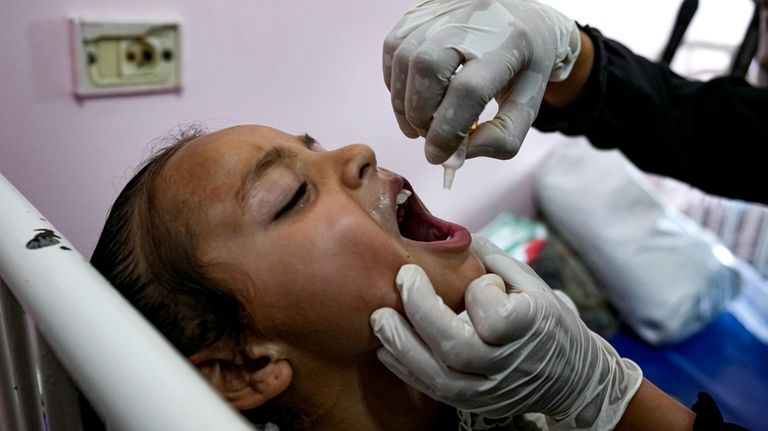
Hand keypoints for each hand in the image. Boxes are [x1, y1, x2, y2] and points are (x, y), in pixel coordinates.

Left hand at [370, 235, 642, 428]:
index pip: (495, 315)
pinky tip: (386, 345)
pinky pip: (433, 390)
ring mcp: (490, 388)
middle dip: (420, 310)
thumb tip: (451, 234)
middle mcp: (510, 362)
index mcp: (531, 327)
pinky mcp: (473, 403)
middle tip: (402, 279)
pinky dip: (405, 368)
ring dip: (402, 344)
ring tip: (380, 317)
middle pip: (457, 347)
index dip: (481, 292)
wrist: (569, 376)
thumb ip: (493, 261)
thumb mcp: (531, 284)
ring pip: (439, 375)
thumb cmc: (544, 320)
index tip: (481, 280)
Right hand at [383, 0, 580, 163]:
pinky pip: (393, 49)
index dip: (447, 131)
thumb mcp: (528, 104)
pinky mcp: (420, 12)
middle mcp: (473, 18)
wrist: (522, 17)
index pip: (468, 90)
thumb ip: (502, 137)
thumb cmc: (525, 66)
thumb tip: (456, 154)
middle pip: (428, 68)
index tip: (439, 155)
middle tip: (429, 138)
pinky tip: (411, 99)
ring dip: (403, 104)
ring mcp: (442, 11)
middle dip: (421, 116)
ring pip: (404, 58)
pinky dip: (396, 83)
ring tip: (419, 125)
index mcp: (509, 41)